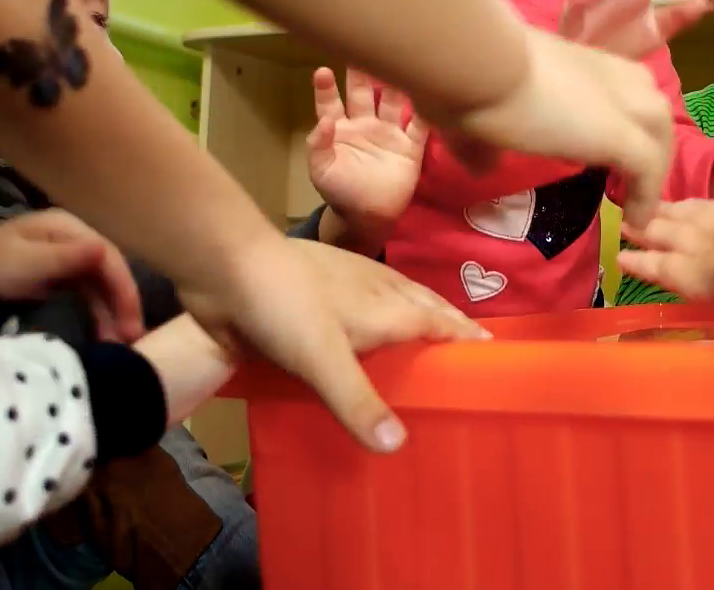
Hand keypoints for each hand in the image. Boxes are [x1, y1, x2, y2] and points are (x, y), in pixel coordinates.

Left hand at [0, 210, 145, 342]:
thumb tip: (104, 250)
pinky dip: (99, 316)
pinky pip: (89, 297)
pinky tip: (105, 336)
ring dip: (114, 313)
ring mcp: (71, 260)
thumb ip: (63, 258)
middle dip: (124, 303)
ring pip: (102, 287)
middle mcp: (76, 241)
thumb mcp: (23, 262)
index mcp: (68, 228)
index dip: (123, 286)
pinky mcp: (64, 279)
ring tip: (123, 343)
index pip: (107, 255)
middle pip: (109, 271)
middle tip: (135, 336)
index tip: (131, 318)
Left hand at [178, 236, 486, 453]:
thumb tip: (399, 446)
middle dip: (444, 323)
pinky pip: (352, 311)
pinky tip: (356, 340)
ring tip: (422, 342)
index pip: (437, 319)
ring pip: (387, 302)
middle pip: (418, 304)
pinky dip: (369, 323)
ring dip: (409, 317)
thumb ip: (359, 401)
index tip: (490, 351)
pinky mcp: (306, 299)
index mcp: (383, 303)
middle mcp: (368, 292)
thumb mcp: (323, 357)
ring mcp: (335, 291)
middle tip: (465, 346)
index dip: (462, 335)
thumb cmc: (283, 304)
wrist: (223, 266)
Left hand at [306, 67, 424, 225]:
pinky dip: (427, 110)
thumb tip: (325, 120)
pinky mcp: (411, 145)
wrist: (369, 217)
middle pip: (364, 92)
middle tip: (364, 49)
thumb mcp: (321, 171)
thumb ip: (318, 146)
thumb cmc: (340, 192)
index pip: (331, 102)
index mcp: (340, 129)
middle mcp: (365, 123)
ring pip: (394, 101)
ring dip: (396, 84)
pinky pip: (421, 124)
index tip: (322, 71)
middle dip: (363, 72)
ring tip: (399, 60)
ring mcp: (390, 132)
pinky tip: (430, 91)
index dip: (326, 87)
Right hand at [433, 28, 675, 227]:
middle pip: (648, 104)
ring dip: (652, 165)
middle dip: (644, 139)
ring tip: (632, 203)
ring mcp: (619, 101)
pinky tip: (632, 220)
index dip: (615, 115)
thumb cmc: (465, 79)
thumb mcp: (470, 114)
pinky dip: (647, 195)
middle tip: (622, 179)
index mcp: (572, 61)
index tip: (597, 148)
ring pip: (659, 130)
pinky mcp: (621, 133)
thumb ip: (480, 143)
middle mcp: (604, 73)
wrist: (475, 63)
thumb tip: (483, 166)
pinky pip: (649, 168)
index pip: (616, 83)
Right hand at [618, 199, 713, 301]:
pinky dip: (687, 204)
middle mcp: (689, 246)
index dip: (635, 263)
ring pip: (676, 213)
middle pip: (658, 233)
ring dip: (659, 211)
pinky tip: (684, 204)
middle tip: (625, 223)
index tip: (619, 258)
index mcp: (685, 275)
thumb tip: (710, 329)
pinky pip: (701, 204)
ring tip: (648, 209)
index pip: (653, 267)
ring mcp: (708, 223)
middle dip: (639, 228)